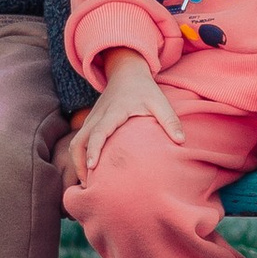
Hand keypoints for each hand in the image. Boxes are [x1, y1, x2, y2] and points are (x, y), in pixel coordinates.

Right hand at [70, 49, 182, 179]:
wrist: (126, 73)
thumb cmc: (144, 89)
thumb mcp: (159, 101)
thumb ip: (170, 120)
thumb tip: (181, 141)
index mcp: (113, 113)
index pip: (98, 132)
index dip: (93, 150)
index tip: (92, 167)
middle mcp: (97, 117)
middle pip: (78, 142)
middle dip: (79, 163)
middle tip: (88, 184)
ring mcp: (91, 120)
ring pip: (75, 143)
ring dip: (77, 162)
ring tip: (87, 182)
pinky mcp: (90, 123)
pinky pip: (78, 142)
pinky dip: (79, 156)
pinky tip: (89, 171)